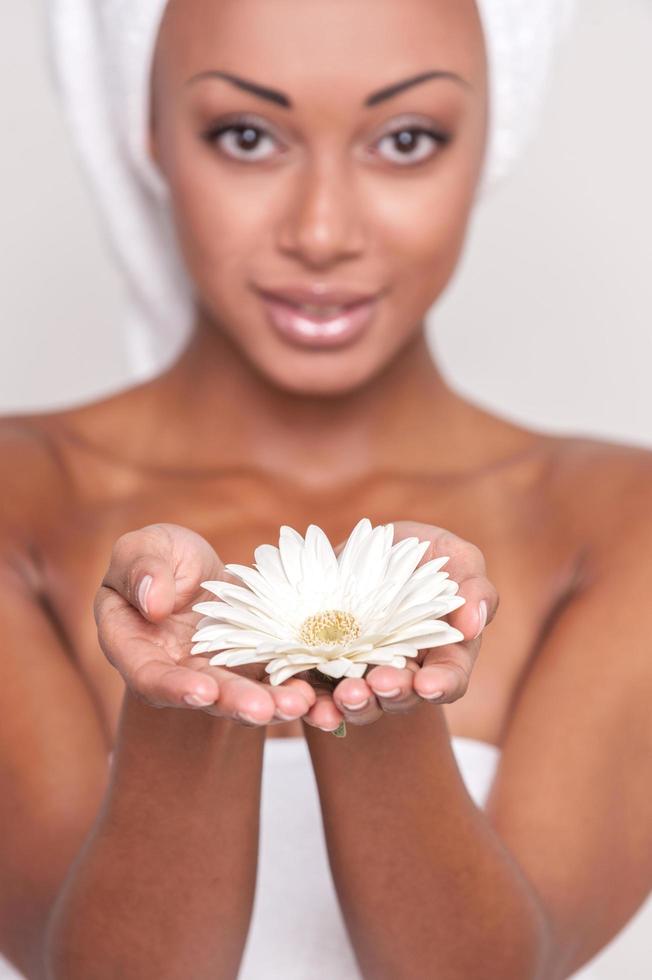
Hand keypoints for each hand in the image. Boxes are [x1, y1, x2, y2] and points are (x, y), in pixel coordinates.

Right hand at [94, 523, 315, 726]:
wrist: (194, 569)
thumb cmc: (158, 556)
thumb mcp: (143, 549)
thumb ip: (142, 571)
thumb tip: (153, 603)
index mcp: (133, 647)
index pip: (148, 675)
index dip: (174, 687)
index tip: (202, 691)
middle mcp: (174, 671)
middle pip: (202, 694)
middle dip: (234, 702)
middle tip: (262, 710)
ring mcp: (214, 672)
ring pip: (240, 694)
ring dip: (270, 703)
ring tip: (298, 704)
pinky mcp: (249, 666)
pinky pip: (270, 679)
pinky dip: (292, 686)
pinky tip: (315, 691)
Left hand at [310, 521, 497, 728]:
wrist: (360, 550)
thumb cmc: (420, 554)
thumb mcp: (454, 557)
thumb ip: (475, 587)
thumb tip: (473, 625)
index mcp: (443, 652)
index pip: (449, 679)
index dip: (441, 685)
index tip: (429, 685)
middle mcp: (404, 673)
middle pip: (403, 696)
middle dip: (393, 694)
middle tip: (380, 684)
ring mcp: (364, 675)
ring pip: (362, 703)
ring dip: (355, 704)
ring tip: (345, 694)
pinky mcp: (324, 670)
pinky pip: (319, 695)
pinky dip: (314, 704)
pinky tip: (307, 701)